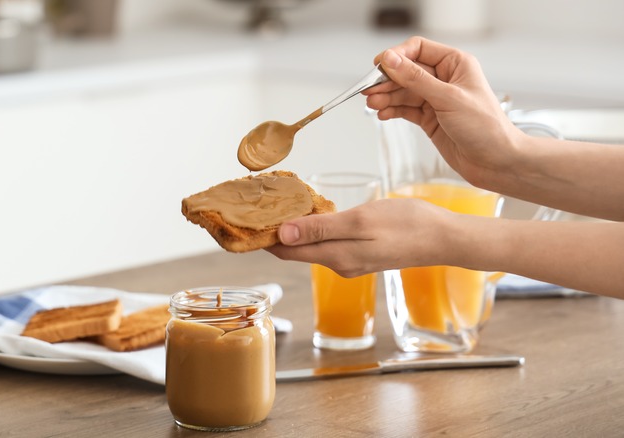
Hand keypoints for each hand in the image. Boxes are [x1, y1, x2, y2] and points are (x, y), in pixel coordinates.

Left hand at [266, 199, 453, 276]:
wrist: (444, 238)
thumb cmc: (407, 225)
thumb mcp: (360, 221)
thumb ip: (319, 228)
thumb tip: (281, 234)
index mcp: (334, 257)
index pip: (285, 252)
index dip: (263, 238)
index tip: (244, 220)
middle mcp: (338, 264)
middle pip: (295, 250)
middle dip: (274, 232)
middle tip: (255, 207)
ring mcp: (350, 261)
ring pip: (310, 246)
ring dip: (293, 230)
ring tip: (277, 206)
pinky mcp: (361, 254)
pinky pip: (327, 243)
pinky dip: (313, 230)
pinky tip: (311, 213)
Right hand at [364, 37, 522, 188]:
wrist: (495, 162)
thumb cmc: (485, 128)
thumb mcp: (448, 99)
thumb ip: (416, 79)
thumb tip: (391, 60)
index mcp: (455, 64)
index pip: (418, 49)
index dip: (397, 55)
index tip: (378, 66)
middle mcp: (444, 79)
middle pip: (406, 71)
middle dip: (387, 80)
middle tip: (369, 90)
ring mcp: (435, 99)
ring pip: (402, 92)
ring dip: (386, 97)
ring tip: (373, 104)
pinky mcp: (429, 119)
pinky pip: (405, 109)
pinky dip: (392, 110)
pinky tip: (382, 114)